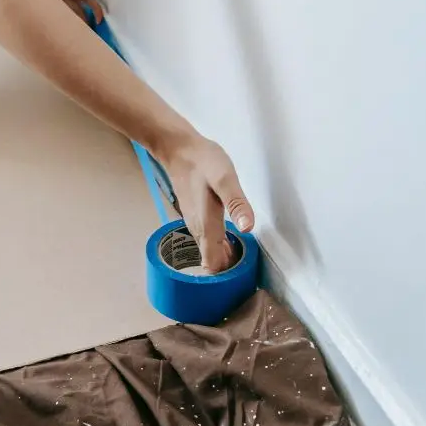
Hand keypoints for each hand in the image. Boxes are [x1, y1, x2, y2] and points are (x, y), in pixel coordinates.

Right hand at [159, 134, 254, 272]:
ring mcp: (195, 223)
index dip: (226, 275)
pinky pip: (207, 240)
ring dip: (223, 258)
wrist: (178, 148)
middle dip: (227, 270)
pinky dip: (218, 246)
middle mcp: (198, 230)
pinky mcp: (195, 216)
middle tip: (247, 270)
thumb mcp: (224, 179)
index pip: (213, 264)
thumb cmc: (203, 162)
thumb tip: (247, 228)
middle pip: (211, 262)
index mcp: (207, 226)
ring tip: (242, 258)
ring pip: (208, 251)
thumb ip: (236, 204)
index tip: (241, 276)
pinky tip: (230, 240)